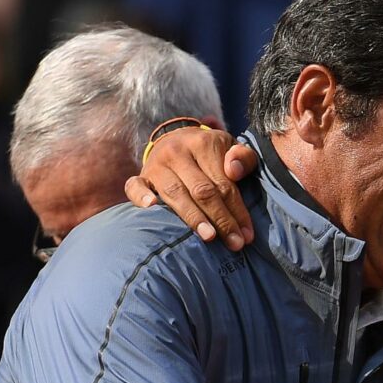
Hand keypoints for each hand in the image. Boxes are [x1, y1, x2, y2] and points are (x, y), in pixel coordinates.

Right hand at [124, 128, 258, 250]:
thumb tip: (234, 171)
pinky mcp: (141, 175)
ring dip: (192, 218)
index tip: (247, 235)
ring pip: (175, 193)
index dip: (237, 210)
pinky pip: (134, 186)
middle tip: (234, 243)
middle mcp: (178, 152)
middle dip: (220, 219)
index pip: (224, 183)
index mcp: (204, 143)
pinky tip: (151, 208)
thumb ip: (243, 158)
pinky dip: (141, 197)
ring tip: (208, 237)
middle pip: (201, 191)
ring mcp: (157, 163)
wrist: (178, 139)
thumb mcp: (232, 148)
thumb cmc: (212, 152)